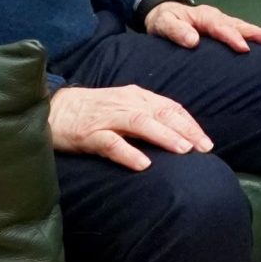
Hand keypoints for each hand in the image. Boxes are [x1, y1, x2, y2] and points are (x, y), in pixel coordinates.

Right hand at [48, 83, 212, 170]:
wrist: (54, 109)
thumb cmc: (93, 111)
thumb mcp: (124, 108)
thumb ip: (148, 117)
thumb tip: (178, 136)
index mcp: (136, 97)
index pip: (170, 107)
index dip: (190, 124)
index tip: (207, 142)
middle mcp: (125, 103)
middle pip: (161, 113)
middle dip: (186, 130)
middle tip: (205, 148)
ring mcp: (107, 118)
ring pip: (141, 124)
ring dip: (164, 136)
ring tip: (183, 151)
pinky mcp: (89, 134)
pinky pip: (111, 143)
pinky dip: (129, 153)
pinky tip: (143, 165)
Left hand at [144, 0, 260, 53]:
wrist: (163, 13)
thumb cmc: (163, 20)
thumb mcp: (163, 24)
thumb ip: (176, 31)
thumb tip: (193, 41)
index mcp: (204, 17)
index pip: (220, 27)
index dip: (232, 37)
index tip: (244, 48)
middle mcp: (217, 18)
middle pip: (240, 25)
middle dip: (258, 33)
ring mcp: (223, 23)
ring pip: (245, 28)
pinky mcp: (225, 29)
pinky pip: (243, 32)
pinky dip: (257, 37)